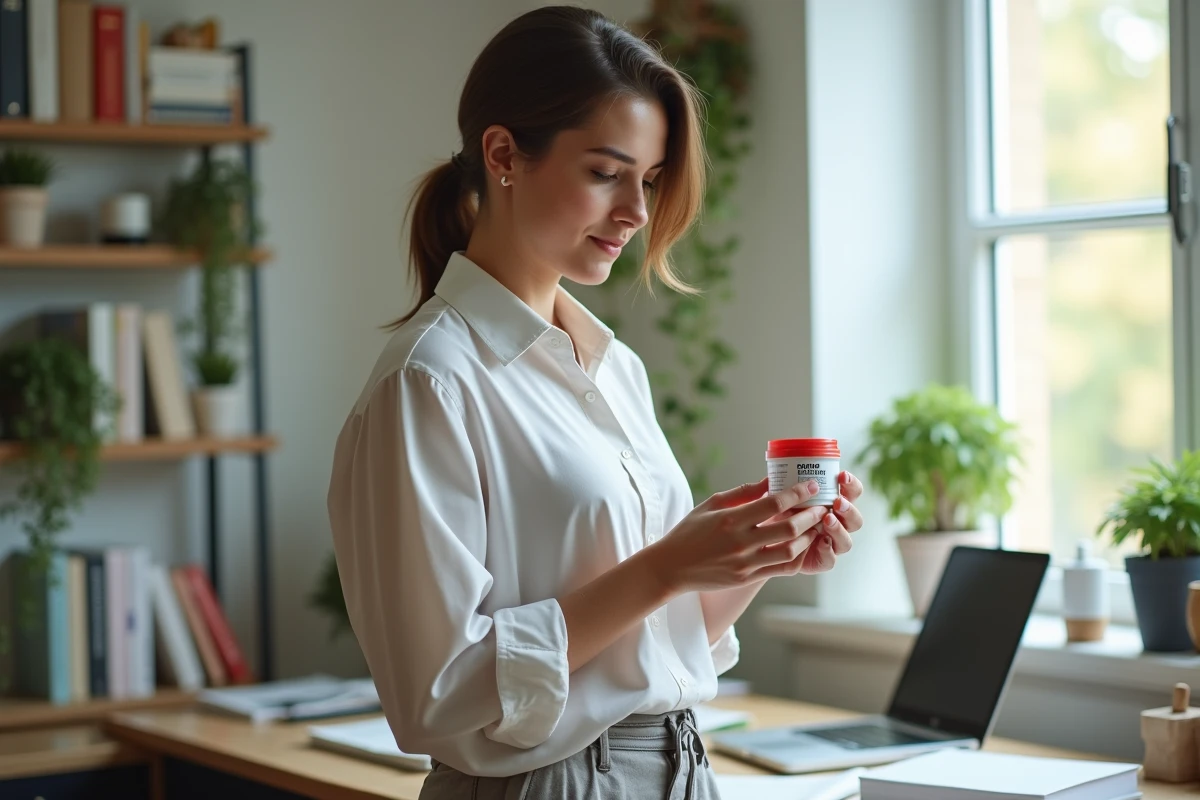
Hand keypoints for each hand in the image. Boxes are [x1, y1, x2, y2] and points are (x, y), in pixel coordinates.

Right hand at [647, 478, 828, 593]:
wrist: (671, 567)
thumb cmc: (689, 531)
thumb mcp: (711, 504)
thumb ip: (742, 493)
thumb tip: (769, 479)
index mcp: (731, 519)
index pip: (773, 504)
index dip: (797, 494)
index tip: (812, 486)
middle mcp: (740, 542)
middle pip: (788, 528)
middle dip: (810, 515)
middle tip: (822, 506)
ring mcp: (745, 563)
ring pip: (789, 551)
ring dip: (807, 537)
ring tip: (816, 526)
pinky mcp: (746, 577)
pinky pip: (780, 569)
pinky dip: (797, 557)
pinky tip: (803, 546)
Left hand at [755, 471, 863, 577]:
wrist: (764, 543)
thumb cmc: (774, 514)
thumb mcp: (776, 497)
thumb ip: (779, 487)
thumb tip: (774, 475)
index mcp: (832, 504)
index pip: (851, 493)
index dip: (851, 484)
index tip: (841, 476)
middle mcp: (836, 524)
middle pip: (856, 519)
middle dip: (849, 509)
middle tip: (837, 502)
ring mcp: (830, 544)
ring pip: (846, 541)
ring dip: (839, 529)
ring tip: (827, 520)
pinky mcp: (821, 561)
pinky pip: (830, 560)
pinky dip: (827, 550)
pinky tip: (821, 541)